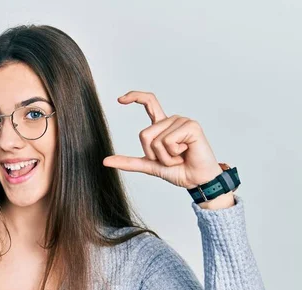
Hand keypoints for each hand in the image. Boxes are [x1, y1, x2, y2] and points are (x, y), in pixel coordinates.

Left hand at [103, 91, 223, 189]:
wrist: (196, 180)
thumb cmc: (178, 171)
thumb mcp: (149, 166)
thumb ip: (129, 162)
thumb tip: (105, 161)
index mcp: (162, 126)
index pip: (148, 103)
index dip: (134, 97)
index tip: (119, 99)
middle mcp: (171, 120)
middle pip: (144, 134)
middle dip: (153, 154)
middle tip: (170, 158)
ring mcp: (182, 121)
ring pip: (155, 140)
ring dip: (165, 157)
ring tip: (179, 157)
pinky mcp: (191, 126)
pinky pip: (168, 141)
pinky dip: (173, 154)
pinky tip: (186, 152)